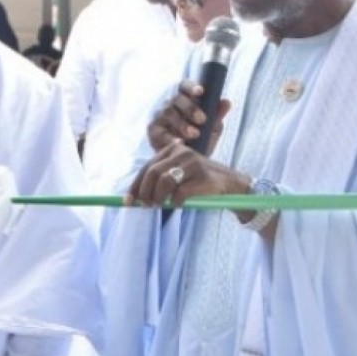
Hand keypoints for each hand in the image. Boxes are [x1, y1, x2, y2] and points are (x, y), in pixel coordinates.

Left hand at [125, 140, 251, 208]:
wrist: (228, 183)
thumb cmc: (197, 181)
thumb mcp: (177, 175)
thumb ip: (158, 181)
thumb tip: (133, 199)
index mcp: (172, 149)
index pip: (147, 167)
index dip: (136, 186)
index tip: (128, 201)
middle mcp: (181, 152)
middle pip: (153, 173)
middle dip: (145, 192)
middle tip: (145, 206)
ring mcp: (193, 163)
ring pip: (164, 181)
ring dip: (158, 198)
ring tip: (159, 206)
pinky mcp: (202, 176)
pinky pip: (180, 192)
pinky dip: (175, 202)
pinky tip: (178, 205)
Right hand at [146, 80, 231, 153]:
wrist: (187, 162)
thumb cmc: (200, 139)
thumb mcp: (212, 128)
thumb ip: (218, 115)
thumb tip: (226, 102)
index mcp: (185, 98)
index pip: (185, 86)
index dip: (192, 87)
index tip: (201, 92)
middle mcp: (170, 104)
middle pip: (177, 99)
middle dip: (190, 108)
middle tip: (202, 120)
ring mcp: (160, 116)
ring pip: (169, 113)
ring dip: (182, 124)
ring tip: (195, 134)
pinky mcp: (153, 131)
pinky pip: (161, 132)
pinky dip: (171, 138)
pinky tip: (180, 143)